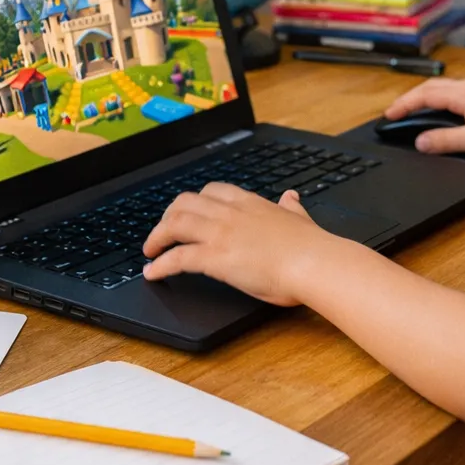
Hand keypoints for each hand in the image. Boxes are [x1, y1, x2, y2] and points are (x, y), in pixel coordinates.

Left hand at [142, 184, 348, 305]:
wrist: (314, 262)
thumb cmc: (311, 247)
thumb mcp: (299, 217)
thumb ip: (290, 207)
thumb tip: (291, 196)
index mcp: (250, 203)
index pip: (213, 191)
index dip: (195, 201)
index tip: (188, 210)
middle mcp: (230, 213)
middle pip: (185, 203)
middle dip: (168, 215)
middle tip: (161, 232)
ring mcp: (220, 233)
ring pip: (174, 224)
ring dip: (156, 237)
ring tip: (150, 251)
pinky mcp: (215, 258)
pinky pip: (177, 257)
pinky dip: (160, 265)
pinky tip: (152, 273)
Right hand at [382, 78, 464, 154]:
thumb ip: (445, 141)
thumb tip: (420, 142)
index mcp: (463, 94)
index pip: (424, 96)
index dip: (403, 105)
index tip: (388, 116)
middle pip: (429, 88)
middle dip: (409, 99)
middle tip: (394, 114)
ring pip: (440, 89)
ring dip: (422, 98)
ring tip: (409, 112)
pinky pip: (451, 93)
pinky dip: (436, 100)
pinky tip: (436, 112)